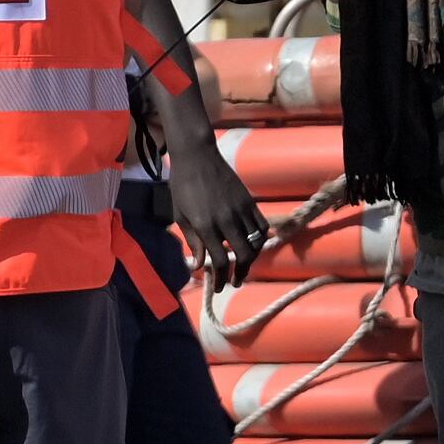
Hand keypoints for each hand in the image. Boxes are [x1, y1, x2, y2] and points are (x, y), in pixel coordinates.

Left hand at [169, 133, 266, 292]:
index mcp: (205, 225)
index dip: (220, 279)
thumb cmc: (182, 186)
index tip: (218, 288)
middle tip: (234, 281)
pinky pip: (262, 226)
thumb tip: (200, 265)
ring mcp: (240, 209)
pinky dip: (260, 240)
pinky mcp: (249, 201)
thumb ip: (193, 241)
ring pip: (255, 242)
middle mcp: (226, 219)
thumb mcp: (181, 216)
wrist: (197, 156)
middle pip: (242, 255)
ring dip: (251, 259)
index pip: (219, 260)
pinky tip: (253, 246)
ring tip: (243, 266)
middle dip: (239, 273)